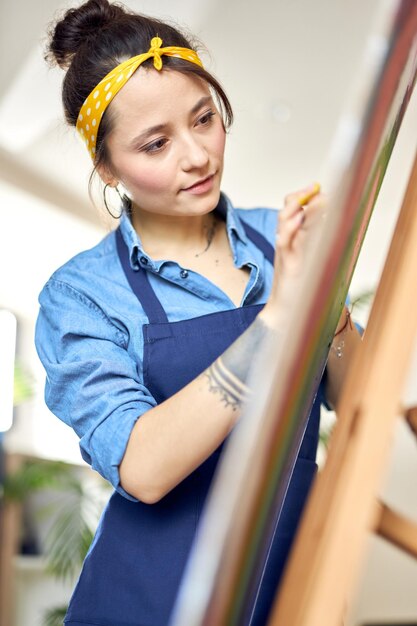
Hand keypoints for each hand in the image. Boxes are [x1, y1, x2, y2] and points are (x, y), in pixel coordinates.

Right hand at [261, 183, 325, 326]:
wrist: (285, 310)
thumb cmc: (299, 288)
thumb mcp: (311, 260)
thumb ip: (317, 242)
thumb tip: (333, 224)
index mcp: (293, 239)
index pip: (294, 208)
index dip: (305, 195)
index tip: (319, 187)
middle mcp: (286, 242)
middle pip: (287, 209)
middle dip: (300, 195)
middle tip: (316, 187)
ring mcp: (285, 252)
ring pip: (284, 221)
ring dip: (297, 205)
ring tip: (313, 195)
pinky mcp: (287, 264)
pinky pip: (284, 241)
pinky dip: (290, 228)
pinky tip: (301, 218)